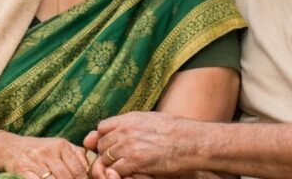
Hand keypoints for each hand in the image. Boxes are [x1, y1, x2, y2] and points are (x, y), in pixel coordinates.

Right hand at [0, 135, 89, 178]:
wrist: (9, 148)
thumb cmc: (39, 150)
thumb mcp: (58, 147)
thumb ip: (76, 155)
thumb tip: (91, 170)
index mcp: (61, 145)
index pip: (79, 169)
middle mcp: (49, 151)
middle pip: (68, 177)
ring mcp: (35, 161)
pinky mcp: (23, 170)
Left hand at [90, 112, 207, 178]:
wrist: (190, 142)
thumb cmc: (176, 131)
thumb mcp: (152, 119)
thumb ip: (133, 123)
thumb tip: (124, 126)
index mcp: (129, 119)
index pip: (101, 127)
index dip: (104, 137)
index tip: (111, 144)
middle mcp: (125, 131)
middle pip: (101, 144)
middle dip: (106, 153)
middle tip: (117, 160)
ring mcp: (128, 147)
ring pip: (105, 158)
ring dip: (112, 165)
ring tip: (124, 167)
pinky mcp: (135, 162)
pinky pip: (116, 170)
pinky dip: (120, 173)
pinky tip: (131, 172)